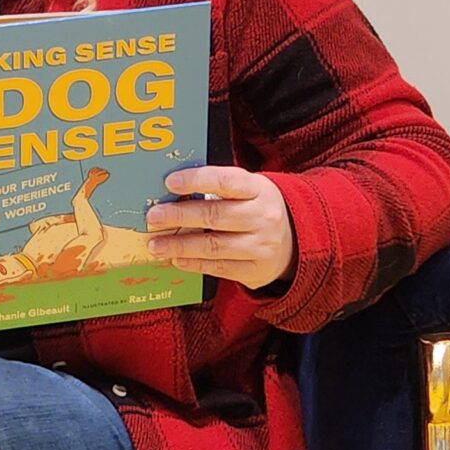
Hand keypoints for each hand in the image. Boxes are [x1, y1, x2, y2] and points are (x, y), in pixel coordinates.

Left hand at [146, 165, 296, 291]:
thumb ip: (218, 189)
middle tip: (154, 216)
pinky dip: (194, 263)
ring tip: (156, 243)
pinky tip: (176, 259)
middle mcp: (263, 217)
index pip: (226, 181)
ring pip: (213, 246)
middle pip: (215, 215)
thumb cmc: (258, 209)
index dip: (197, 180)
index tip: (170, 182)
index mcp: (259, 190)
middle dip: (179, 216)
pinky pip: (219, 268)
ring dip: (180, 245)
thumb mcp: (249, 191)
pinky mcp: (256, 270)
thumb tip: (172, 191)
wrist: (296, 241)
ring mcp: (261, 246)